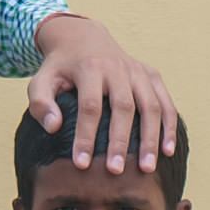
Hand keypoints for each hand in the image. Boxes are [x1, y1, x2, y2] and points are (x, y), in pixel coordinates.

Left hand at [29, 13, 176, 173]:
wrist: (83, 38)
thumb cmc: (60, 68)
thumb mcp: (41, 80)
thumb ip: (40, 103)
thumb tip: (54, 127)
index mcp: (89, 68)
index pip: (90, 106)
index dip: (86, 136)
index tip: (82, 164)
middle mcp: (117, 68)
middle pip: (123, 107)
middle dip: (120, 141)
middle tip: (115, 171)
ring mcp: (138, 71)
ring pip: (150, 106)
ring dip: (150, 138)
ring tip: (146, 169)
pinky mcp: (152, 75)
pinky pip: (165, 102)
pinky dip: (169, 127)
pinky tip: (168, 151)